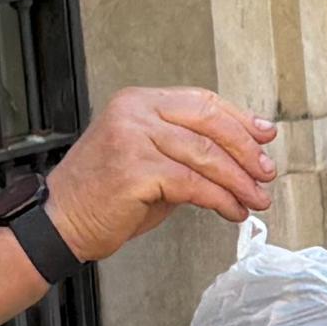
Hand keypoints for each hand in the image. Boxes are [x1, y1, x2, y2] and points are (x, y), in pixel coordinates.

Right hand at [42, 86, 277, 260]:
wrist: (59, 223)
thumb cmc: (103, 196)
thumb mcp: (149, 160)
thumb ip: (188, 150)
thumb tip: (243, 153)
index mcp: (138, 102)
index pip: (202, 102)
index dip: (239, 120)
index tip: (266, 136)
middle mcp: (134, 112)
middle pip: (209, 123)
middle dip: (246, 150)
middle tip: (267, 173)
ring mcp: (133, 138)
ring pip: (206, 155)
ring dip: (239, 181)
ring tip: (257, 199)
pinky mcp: (135, 170)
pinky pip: (193, 184)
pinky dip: (221, 200)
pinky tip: (233, 211)